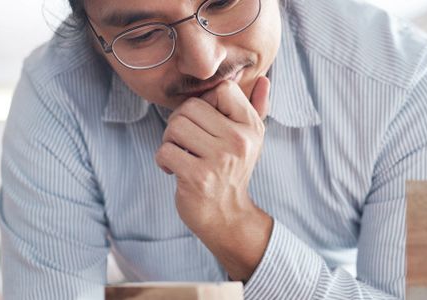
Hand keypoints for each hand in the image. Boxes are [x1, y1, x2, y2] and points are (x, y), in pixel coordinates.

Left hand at [155, 76, 273, 280]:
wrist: (227, 217)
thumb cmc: (233, 172)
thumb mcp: (252, 140)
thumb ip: (257, 108)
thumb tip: (263, 79)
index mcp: (251, 127)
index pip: (222, 90)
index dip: (205, 102)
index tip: (205, 123)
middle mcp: (239, 141)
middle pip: (190, 106)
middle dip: (180, 122)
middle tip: (186, 142)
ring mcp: (219, 160)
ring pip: (175, 126)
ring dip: (169, 141)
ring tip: (180, 154)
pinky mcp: (197, 177)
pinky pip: (165, 151)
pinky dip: (163, 160)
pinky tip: (174, 169)